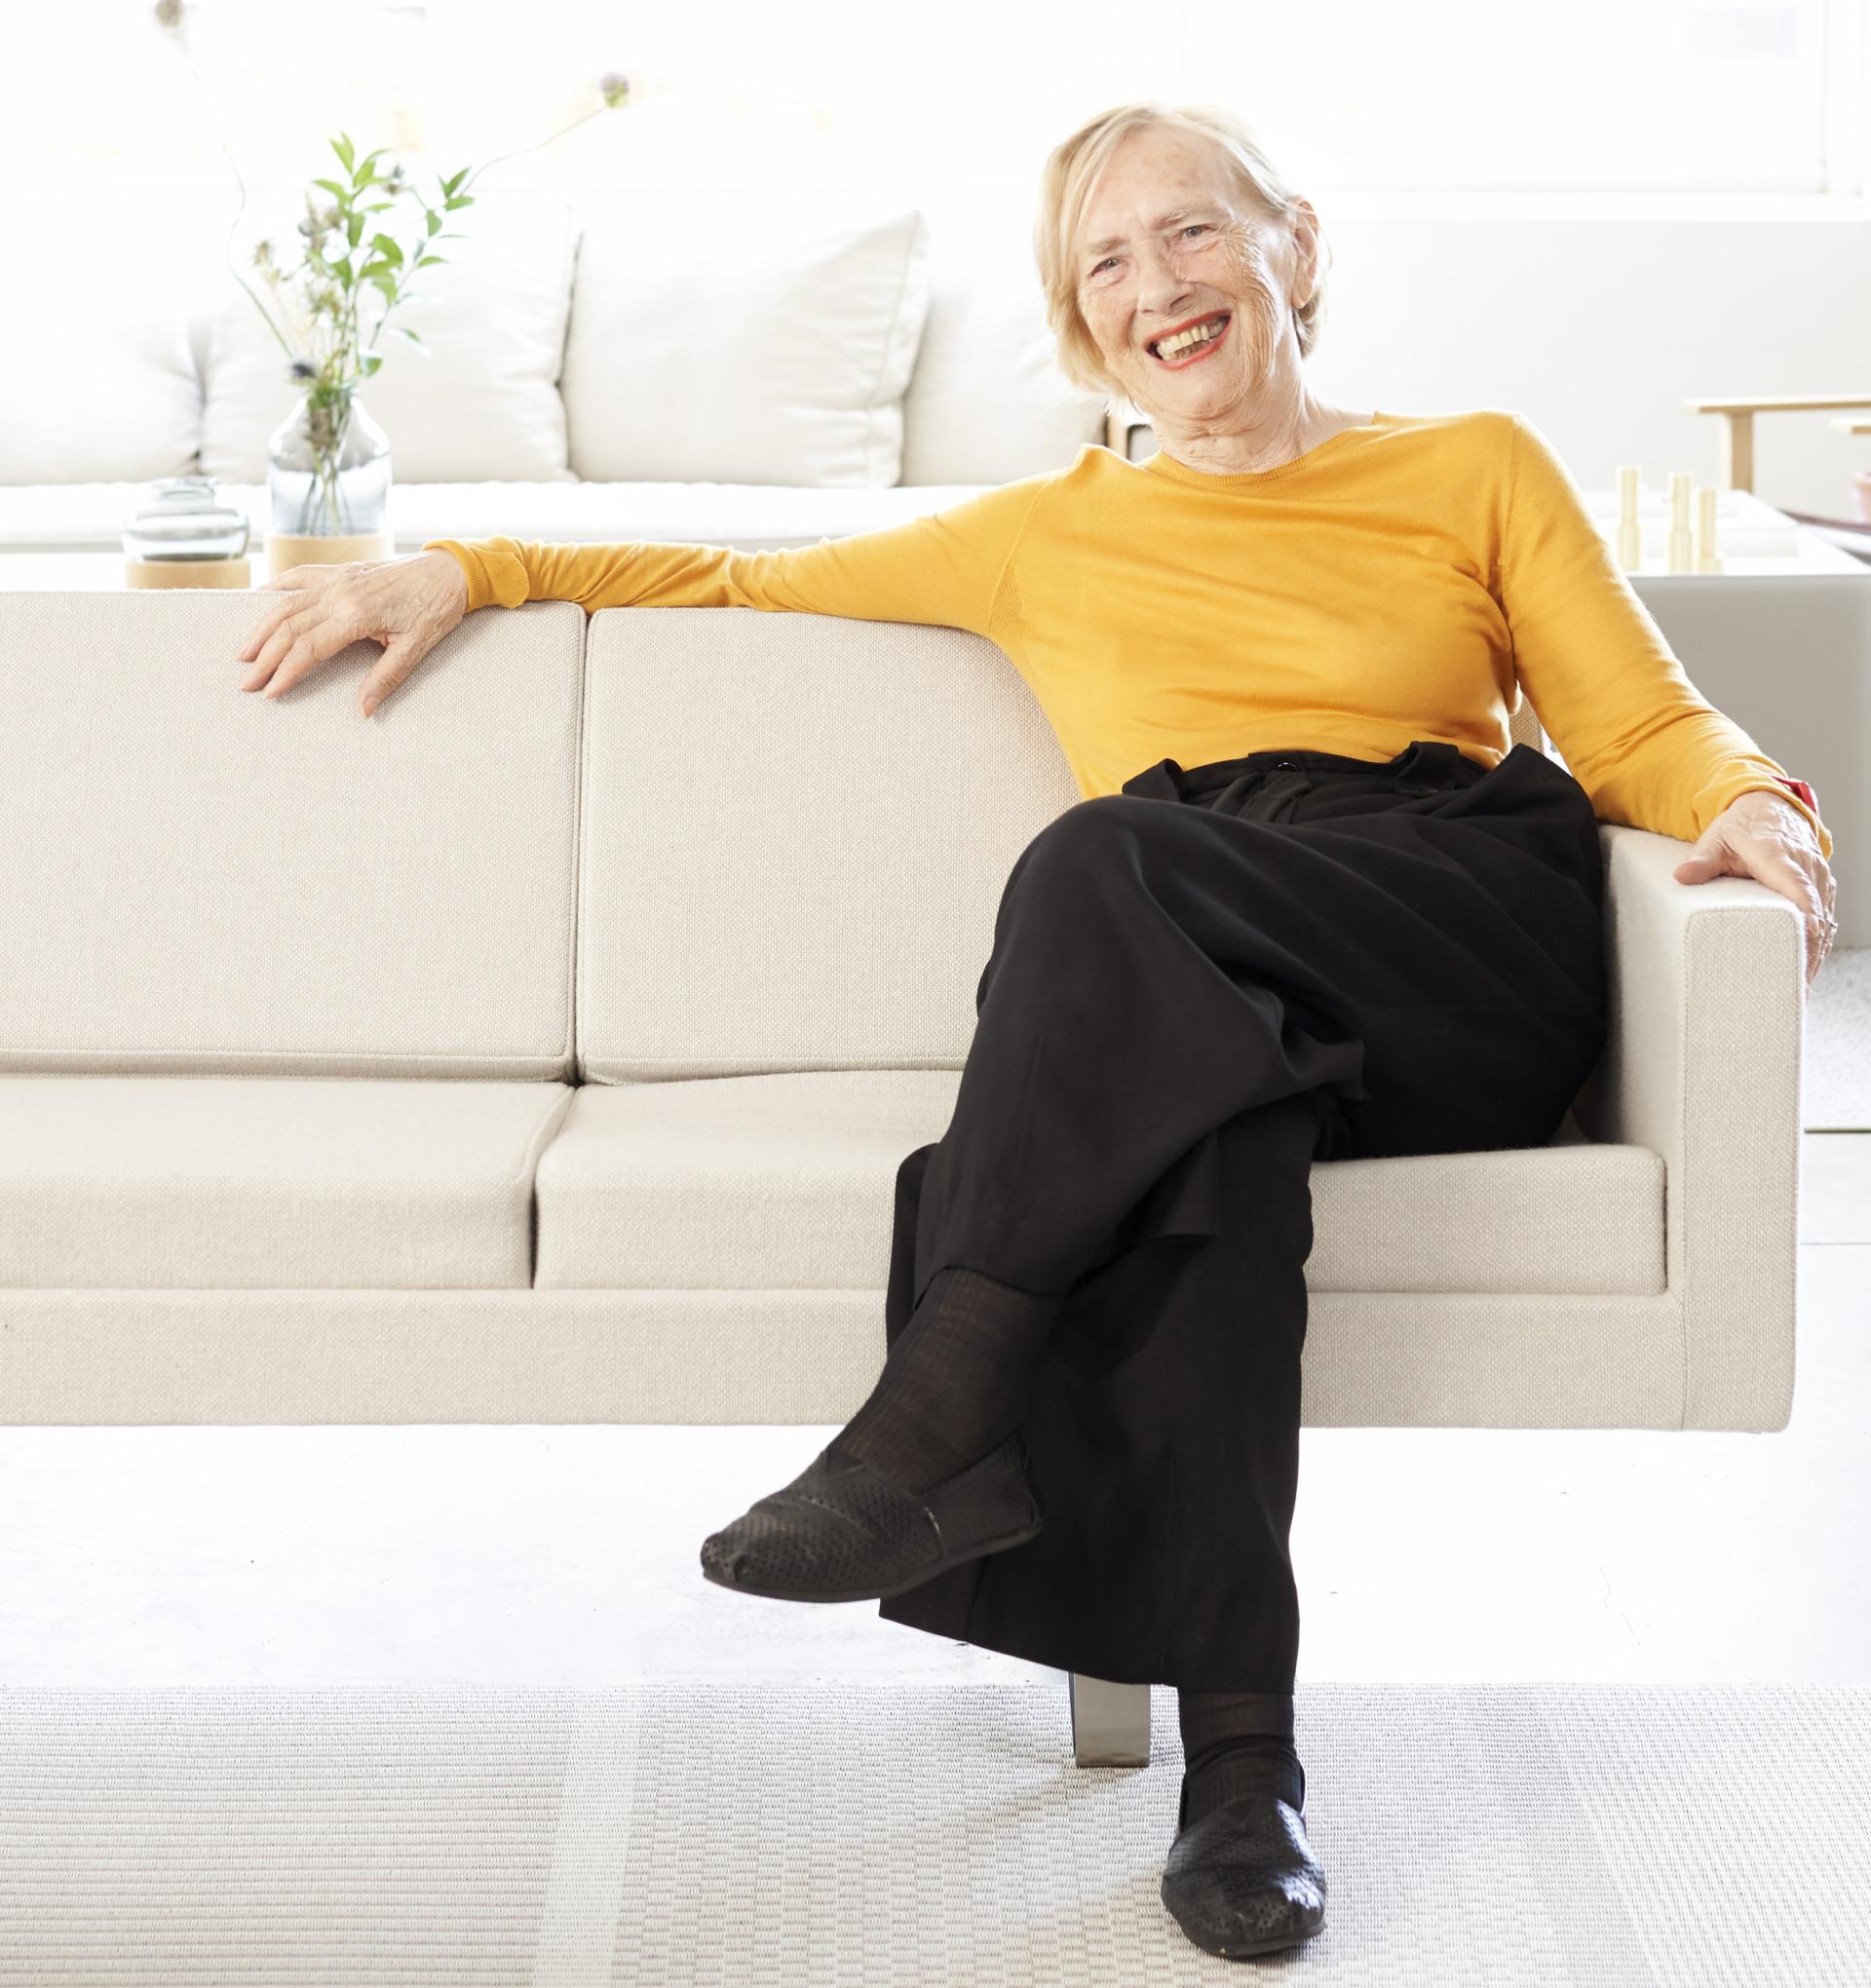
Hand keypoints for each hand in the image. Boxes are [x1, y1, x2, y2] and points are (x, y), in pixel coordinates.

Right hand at [236, 551, 469, 715]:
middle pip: (288, 627)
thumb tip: (363, 709)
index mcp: (356, 614)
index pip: (308, 647)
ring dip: (261, 627)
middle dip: (265, 657)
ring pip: (285, 601)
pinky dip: (275, 589)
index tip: (269, 692)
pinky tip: (259, 601)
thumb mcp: (416, 649)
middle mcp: (339, 592)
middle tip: (246, 683)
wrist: (449, 571)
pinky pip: (298, 576)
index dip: (285, 672)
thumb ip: (385, 679)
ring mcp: (336, 578)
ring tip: (244, 653)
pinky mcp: (340, 570)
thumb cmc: (436, 608)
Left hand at [1673, 789, 1836, 992]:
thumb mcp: (1716, 839)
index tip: (1802, 949)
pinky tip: (1806, 974)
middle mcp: (1807, 869)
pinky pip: (1826, 921)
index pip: (1799, 893)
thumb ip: (1701, 860)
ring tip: (1799, 993)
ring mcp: (1819, 880)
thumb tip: (1681, 876)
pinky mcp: (1822, 890)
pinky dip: (1818, 947)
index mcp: (1781, 858)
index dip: (1804, 923)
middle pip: (1816, 917)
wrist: (1771, 809)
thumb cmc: (1741, 828)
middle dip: (1808, 954)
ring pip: (1825, 923)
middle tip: (1793, 991)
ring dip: (1814, 957)